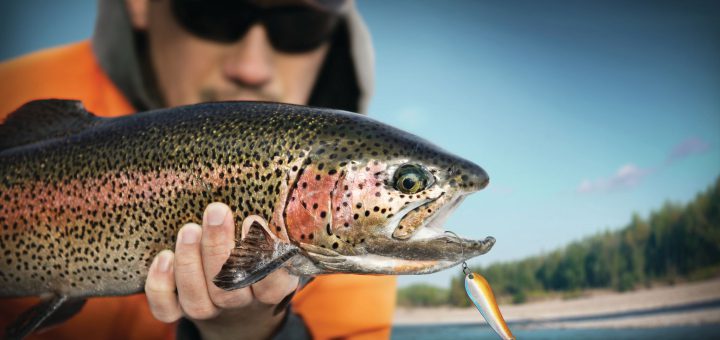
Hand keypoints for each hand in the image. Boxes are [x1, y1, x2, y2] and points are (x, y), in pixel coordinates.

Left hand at [145, 203, 299, 339]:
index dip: (261, 254)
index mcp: (269, 293)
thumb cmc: (260, 266)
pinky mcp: (181, 314)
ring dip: (190, 263)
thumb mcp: (277, 254)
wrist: (240, 312)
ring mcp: (210, 312)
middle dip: (219, 248)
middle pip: (229, 289)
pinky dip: (160, 286)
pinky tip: (163, 257)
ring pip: (198, 300)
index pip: (272, 284)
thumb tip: (273, 191)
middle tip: (216, 211)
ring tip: (189, 229)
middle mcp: (240, 305)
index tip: (252, 219)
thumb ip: (274, 234)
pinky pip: (167, 310)